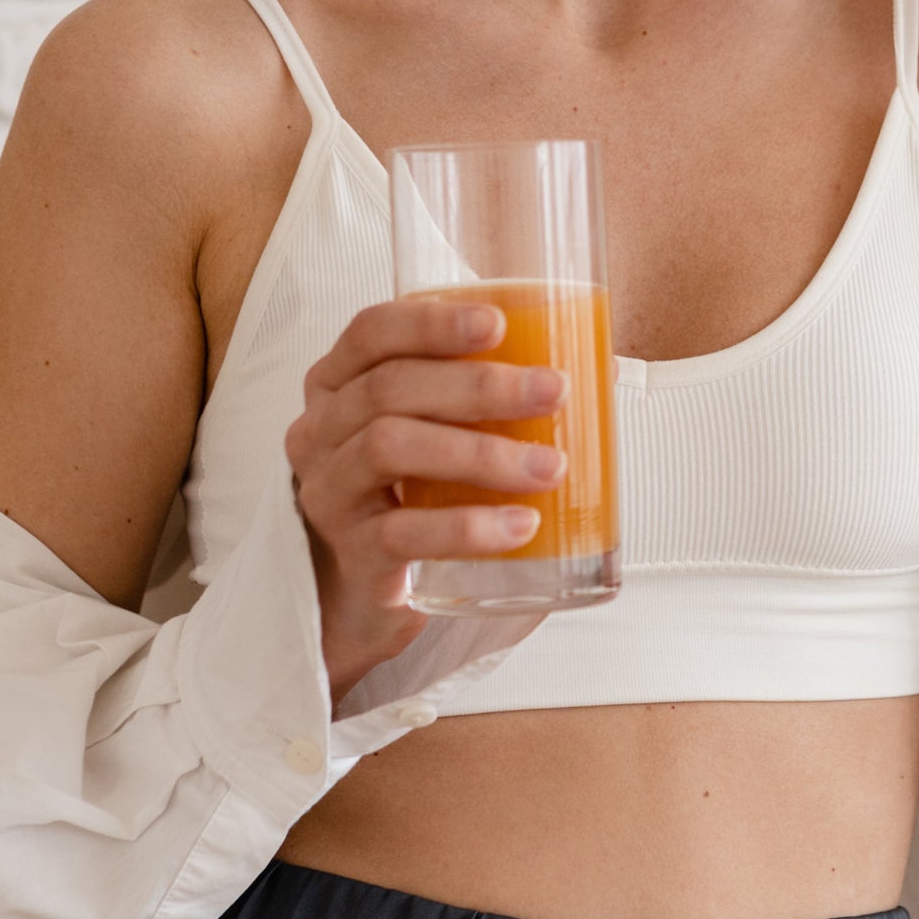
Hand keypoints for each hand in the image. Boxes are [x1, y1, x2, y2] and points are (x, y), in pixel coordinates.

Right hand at [285, 299, 566, 702]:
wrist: (369, 596)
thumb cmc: (413, 493)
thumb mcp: (437, 432)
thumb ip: (489, 397)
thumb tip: (598, 367)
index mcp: (339, 385)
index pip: (372, 332)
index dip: (432, 323)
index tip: (499, 324)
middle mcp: (320, 430)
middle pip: (389, 388)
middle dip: (478, 386)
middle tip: (553, 392)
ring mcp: (329, 492)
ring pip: (389, 448)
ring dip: (480, 453)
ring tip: (550, 468)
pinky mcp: (352, 553)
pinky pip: (401, 533)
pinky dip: (467, 527)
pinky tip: (520, 526)